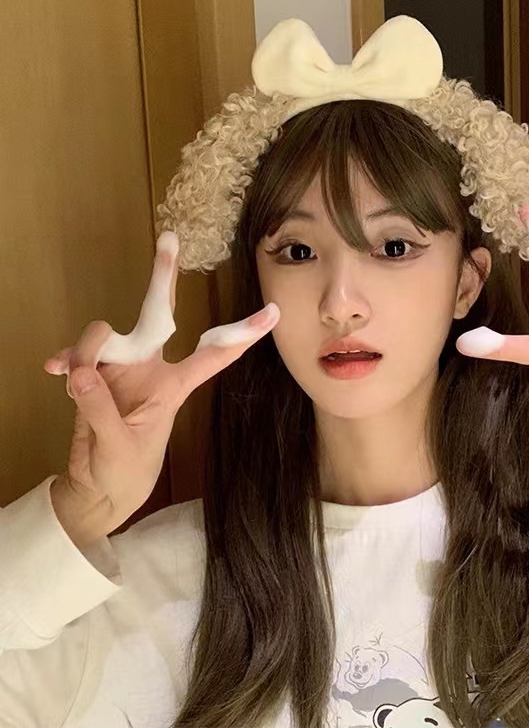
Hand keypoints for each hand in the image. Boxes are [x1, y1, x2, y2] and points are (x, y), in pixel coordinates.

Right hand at [44, 231, 279, 545]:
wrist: (98, 490)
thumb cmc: (124, 472)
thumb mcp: (118, 449)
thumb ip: (100, 410)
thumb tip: (83, 373)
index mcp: (174, 388)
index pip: (214, 357)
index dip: (242, 335)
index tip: (274, 312)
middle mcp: (151, 369)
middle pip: (159, 316)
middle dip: (163, 277)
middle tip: (170, 237)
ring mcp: (121, 368)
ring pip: (107, 335)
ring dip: (88, 349)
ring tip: (73, 375)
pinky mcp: (93, 373)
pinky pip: (78, 356)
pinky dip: (67, 360)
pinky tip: (54, 368)